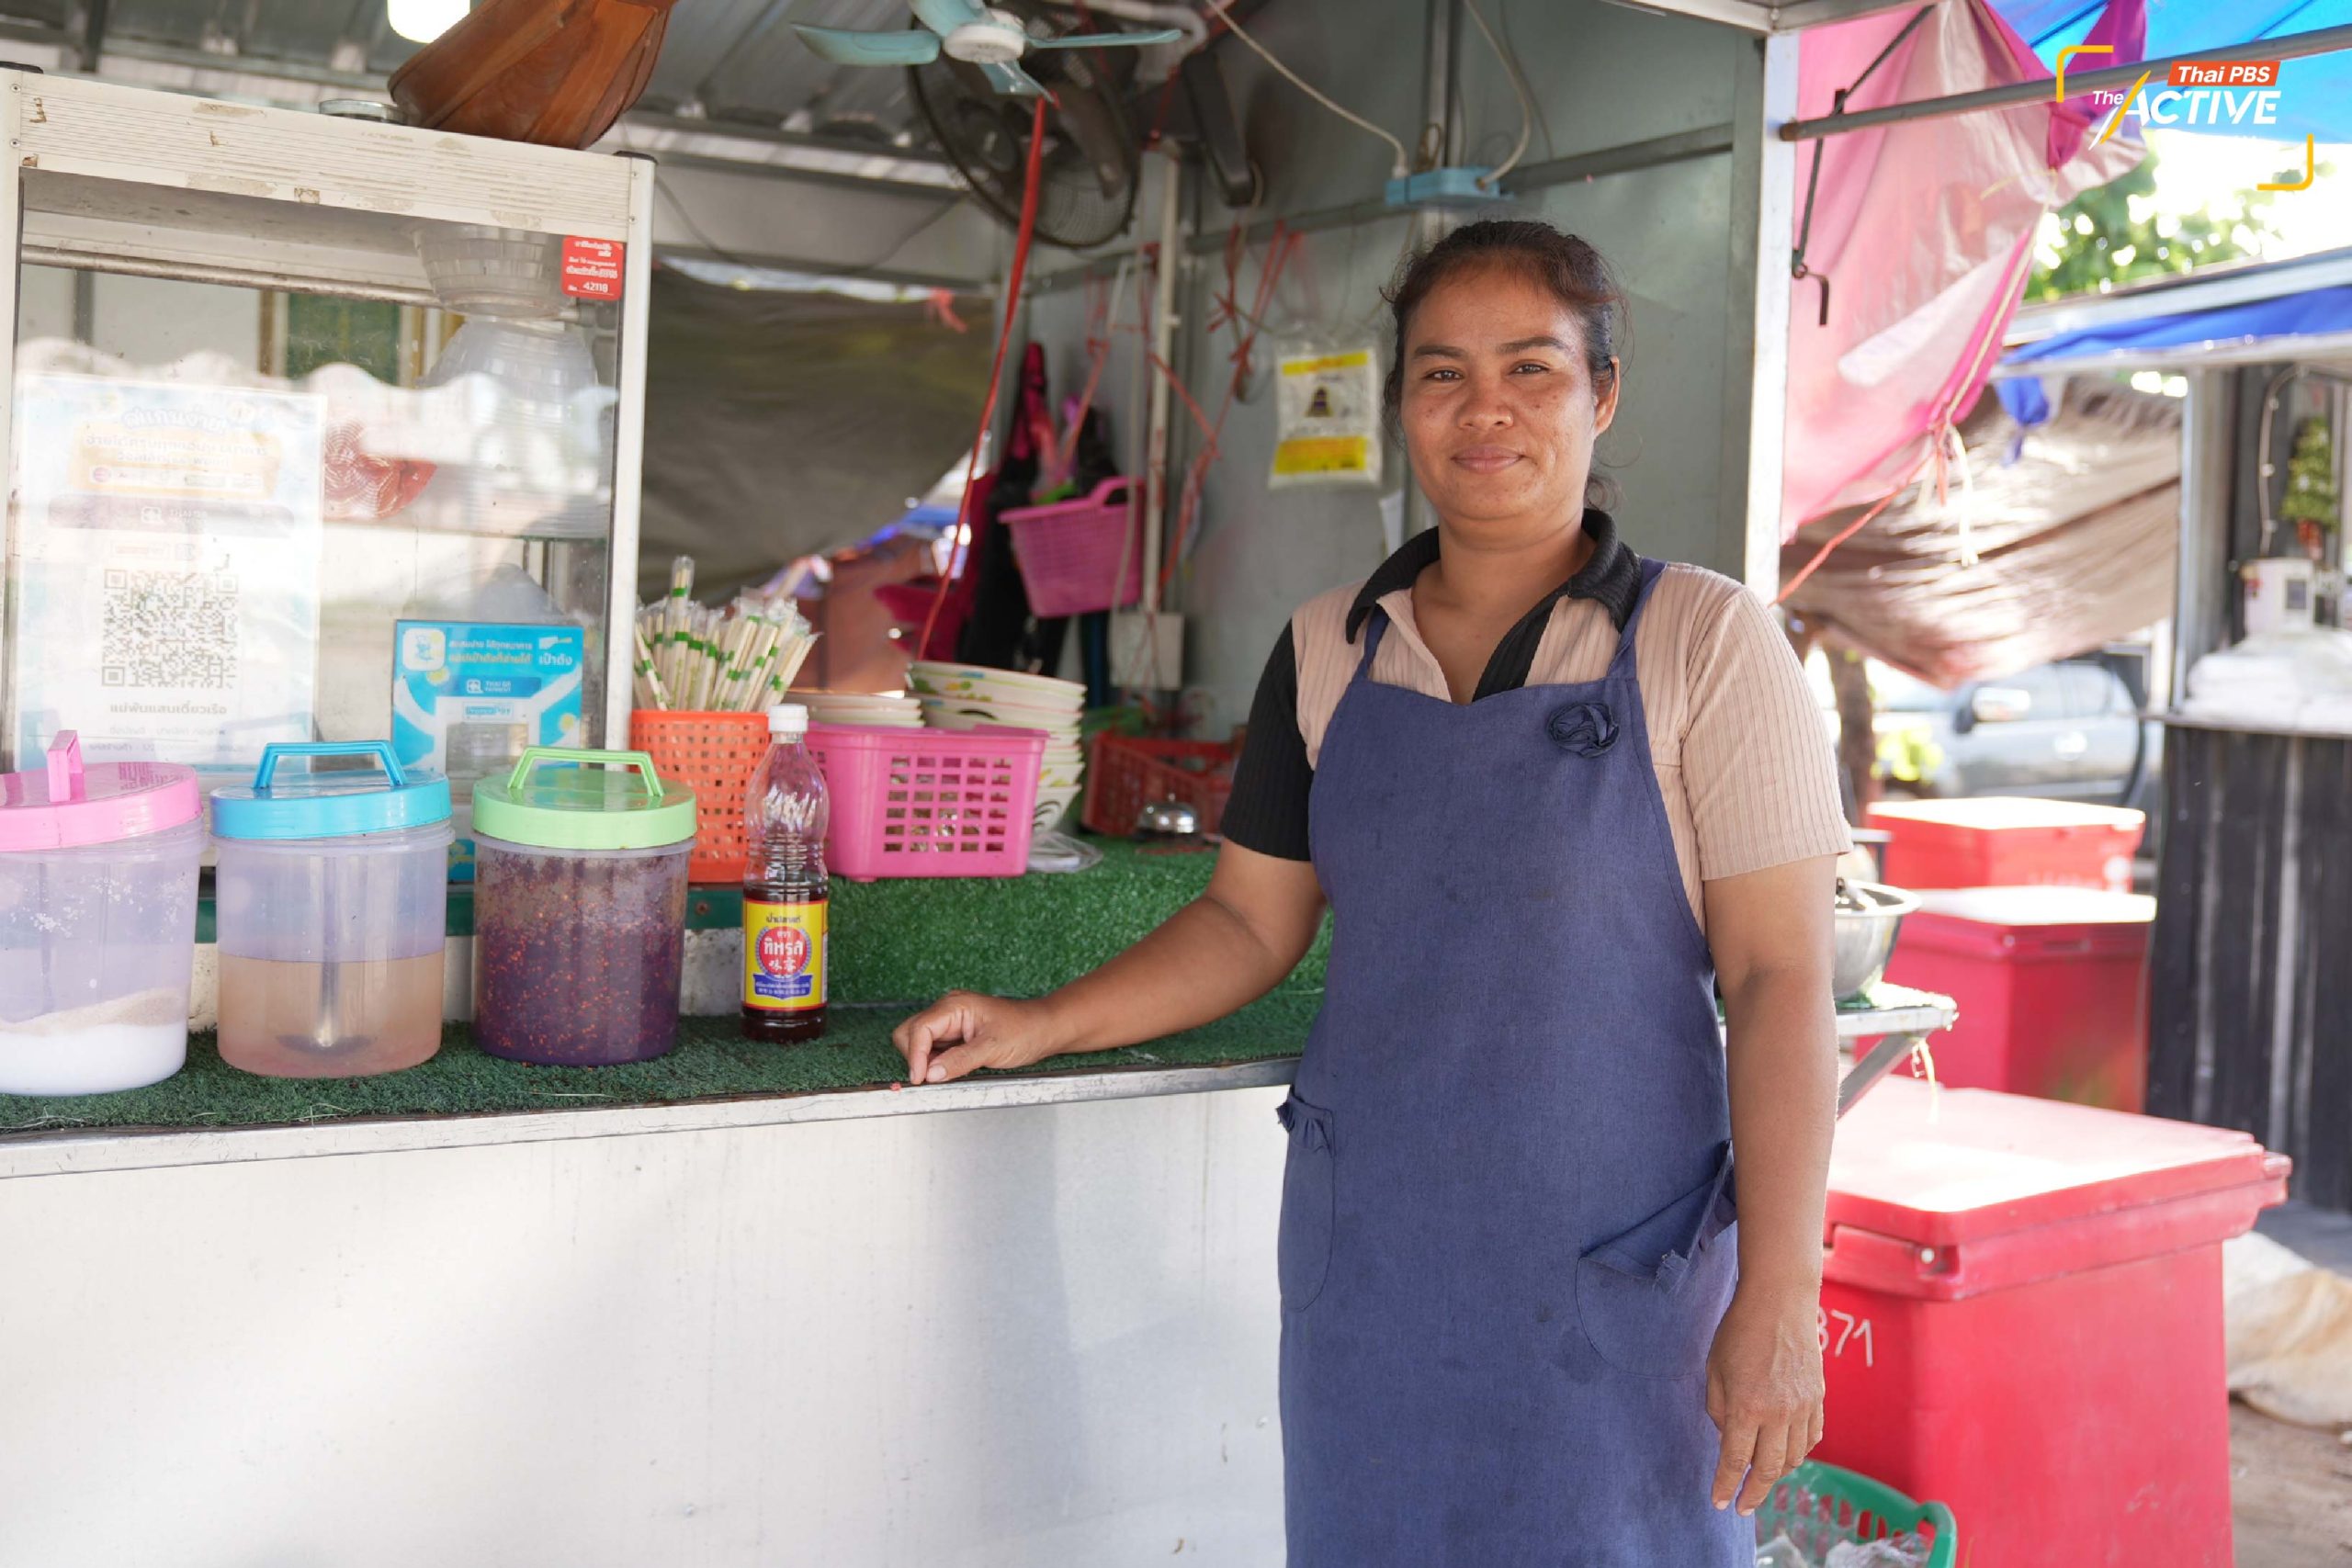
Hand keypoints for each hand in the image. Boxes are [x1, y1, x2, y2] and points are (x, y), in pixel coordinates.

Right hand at [890, 992, 1065, 1084]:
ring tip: (945, 1073)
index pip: (920, 1029)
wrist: (1043, 1029)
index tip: (920, 1079)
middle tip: (930, 1078)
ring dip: (924, 1061)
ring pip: (918, 1042)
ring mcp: (949, 1022)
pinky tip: (949, 1070)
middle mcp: (947, 1010)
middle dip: (914, 1057)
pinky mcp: (954, 1035)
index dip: (915, 1055)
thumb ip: (959, 1061)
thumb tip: (931, 1074)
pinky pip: (932, 1049)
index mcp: (954, 1005)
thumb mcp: (992, 1048)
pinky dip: (933, 1062)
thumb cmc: (1024, 1030)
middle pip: (909, 1032)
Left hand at [1706, 1277, 1824, 1515]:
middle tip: (1743, 1506)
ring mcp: (1803, 1407)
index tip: (1719, 1503)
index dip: (1726, 1486)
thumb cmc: (1739, 1329)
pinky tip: (1787, 1453)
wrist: (1780, 1300)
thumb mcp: (1714, 1368)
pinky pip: (1812, 1438)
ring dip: (1778, 1474)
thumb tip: (1727, 1437)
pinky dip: (1799, 1452)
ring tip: (1762, 1479)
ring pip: (1794, 1458)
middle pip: (1769, 1469)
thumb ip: (1718, 1408)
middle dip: (1754, 1493)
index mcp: (1746, 1406)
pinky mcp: (1818, 1398)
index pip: (1735, 1461)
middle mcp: (1778, 1413)